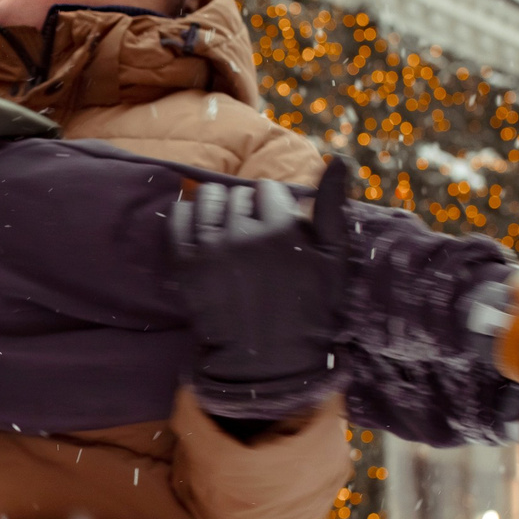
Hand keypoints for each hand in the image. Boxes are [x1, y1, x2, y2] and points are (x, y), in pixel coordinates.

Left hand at [170, 160, 348, 419]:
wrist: (269, 360)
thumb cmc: (310, 307)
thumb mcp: (334, 258)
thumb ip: (333, 206)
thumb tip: (340, 158)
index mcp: (282, 231)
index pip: (269, 190)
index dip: (275, 206)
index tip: (277, 226)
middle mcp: (243, 236)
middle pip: (238, 193)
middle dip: (247, 208)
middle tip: (254, 235)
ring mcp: (210, 251)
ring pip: (206, 198)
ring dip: (218, 208)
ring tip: (230, 232)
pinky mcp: (184, 267)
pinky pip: (178, 218)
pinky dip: (188, 217)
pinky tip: (204, 233)